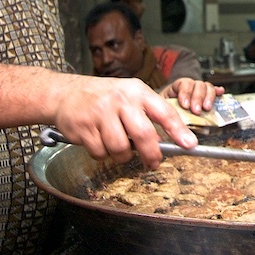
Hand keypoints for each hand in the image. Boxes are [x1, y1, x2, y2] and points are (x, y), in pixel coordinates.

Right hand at [50, 75, 197, 167]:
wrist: (65, 93)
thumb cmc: (103, 97)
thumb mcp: (129, 95)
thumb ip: (147, 114)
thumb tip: (168, 141)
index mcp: (137, 92)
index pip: (164, 111)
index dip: (179, 130)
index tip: (190, 145)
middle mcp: (120, 101)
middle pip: (143, 134)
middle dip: (151, 155)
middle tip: (153, 163)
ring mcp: (100, 113)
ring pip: (120, 148)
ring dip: (122, 155)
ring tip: (118, 146)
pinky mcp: (83, 128)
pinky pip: (100, 153)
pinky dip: (102, 154)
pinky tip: (99, 142)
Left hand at [161, 78, 222, 113]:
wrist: (166, 115)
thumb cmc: (166, 113)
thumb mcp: (164, 112)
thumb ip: (168, 113)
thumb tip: (173, 122)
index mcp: (176, 88)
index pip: (183, 84)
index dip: (185, 93)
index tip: (185, 105)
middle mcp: (189, 87)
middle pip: (197, 85)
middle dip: (198, 98)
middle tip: (197, 110)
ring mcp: (198, 91)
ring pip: (206, 87)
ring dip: (208, 97)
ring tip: (207, 108)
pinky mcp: (206, 97)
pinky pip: (214, 91)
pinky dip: (217, 92)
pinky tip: (220, 93)